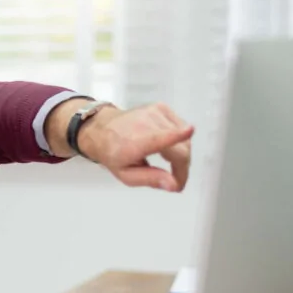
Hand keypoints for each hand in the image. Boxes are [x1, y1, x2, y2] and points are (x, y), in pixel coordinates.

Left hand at [77, 103, 192, 191]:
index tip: (190, 131)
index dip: (176, 135)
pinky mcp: (161, 107)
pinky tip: (167, 146)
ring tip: (169, 165)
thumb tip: (174, 184)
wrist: (102, 130)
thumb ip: (150, 179)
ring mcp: (155, 112)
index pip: (158, 138)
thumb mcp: (126, 175)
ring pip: (183, 139)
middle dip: (182, 167)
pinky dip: (179, 140)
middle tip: (175, 181)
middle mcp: (145, 123)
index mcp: (135, 142)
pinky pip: (180, 127)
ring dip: (181, 155)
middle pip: (180, 147)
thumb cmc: (113, 154)